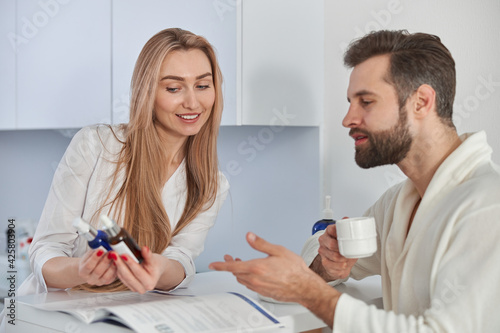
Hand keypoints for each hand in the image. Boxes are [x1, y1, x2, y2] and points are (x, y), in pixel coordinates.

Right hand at [78, 249, 116, 285]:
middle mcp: (90, 279)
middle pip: (98, 271)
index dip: (95, 258)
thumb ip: (94, 250)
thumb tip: (102, 244)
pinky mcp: (107, 282)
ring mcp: (98, 282)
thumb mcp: (89, 254)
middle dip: (105, 261)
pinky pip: (112, 278)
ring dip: (112, 266)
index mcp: (83, 271)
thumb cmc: (90, 260)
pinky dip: (116, 270)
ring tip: (116, 257)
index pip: (88, 266)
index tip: (101, 250)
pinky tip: (118, 263)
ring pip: (106, 276)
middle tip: (111, 252)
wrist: (90, 269)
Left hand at [109, 246, 163, 293]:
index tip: (124, 255)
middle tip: (114, 255)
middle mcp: (142, 288)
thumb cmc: (155, 264)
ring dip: (118, 266)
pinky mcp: (130, 287)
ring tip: (114, 256)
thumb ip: (148, 255)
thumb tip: (145, 248)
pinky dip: (118, 269)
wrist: (156, 270)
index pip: (138, 272)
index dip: (130, 263)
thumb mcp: (153, 259)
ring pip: (123, 277)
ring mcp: (135, 289)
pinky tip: (116, 262)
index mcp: (150, 282)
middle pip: (128, 276)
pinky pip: (121, 278)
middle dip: (120, 264)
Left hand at [209, 232, 325, 302]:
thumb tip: (249, 236)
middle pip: (236, 273)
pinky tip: (251, 272)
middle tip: (230, 258)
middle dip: (230, 265)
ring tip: (240, 264)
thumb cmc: (294, 269)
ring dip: (239, 272)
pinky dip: (246, 277)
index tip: (213, 264)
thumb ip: (261, 244)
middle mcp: (255, 279)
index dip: (220, 265)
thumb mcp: (278, 251)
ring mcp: (259, 287)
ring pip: (242, 279)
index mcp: (257, 268)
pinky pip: (250, 284)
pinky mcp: (263, 292)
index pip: (232, 267)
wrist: (304, 287)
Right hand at [316, 223, 356, 279]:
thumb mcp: (349, 237)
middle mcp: (324, 240)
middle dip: (342, 249)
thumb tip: (347, 218)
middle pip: (332, 244)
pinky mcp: (324, 262)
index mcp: (329, 231)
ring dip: (343, 259)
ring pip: (333, 256)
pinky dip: (340, 266)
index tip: (346, 238)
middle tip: (349, 251)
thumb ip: (349, 228)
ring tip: (348, 259)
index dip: (339, 233)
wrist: (343, 261)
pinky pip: (332, 265)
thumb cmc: (345, 247)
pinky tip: (344, 265)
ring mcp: (323, 251)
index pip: (332, 229)